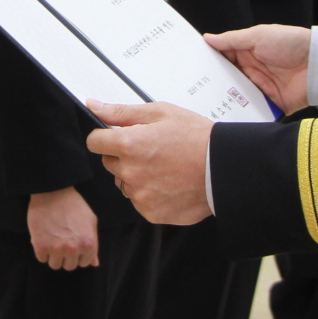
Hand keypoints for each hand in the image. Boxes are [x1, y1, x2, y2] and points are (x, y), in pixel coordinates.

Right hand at [27, 186, 99, 269]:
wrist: (53, 192)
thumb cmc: (74, 204)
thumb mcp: (90, 221)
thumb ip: (94, 243)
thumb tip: (94, 264)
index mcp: (88, 244)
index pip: (84, 263)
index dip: (78, 254)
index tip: (73, 243)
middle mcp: (74, 249)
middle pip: (69, 266)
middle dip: (66, 256)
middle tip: (61, 240)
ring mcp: (57, 249)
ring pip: (55, 265)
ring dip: (53, 255)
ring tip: (52, 240)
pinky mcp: (41, 246)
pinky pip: (41, 259)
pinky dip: (42, 251)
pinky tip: (44, 237)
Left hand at [86, 101, 214, 224]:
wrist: (224, 168)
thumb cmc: (197, 137)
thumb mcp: (160, 113)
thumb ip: (122, 112)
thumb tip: (94, 106)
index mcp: (129, 144)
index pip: (95, 142)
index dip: (106, 137)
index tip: (117, 137)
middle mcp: (130, 172)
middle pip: (110, 163)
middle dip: (124, 156)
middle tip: (152, 151)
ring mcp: (140, 195)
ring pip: (125, 183)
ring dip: (136, 176)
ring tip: (164, 167)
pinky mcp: (151, 212)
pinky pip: (140, 201)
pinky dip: (150, 194)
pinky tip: (169, 183)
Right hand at [205, 24, 313, 112]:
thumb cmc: (291, 43)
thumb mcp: (258, 35)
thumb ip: (232, 39)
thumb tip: (208, 38)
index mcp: (248, 53)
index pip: (223, 59)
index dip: (209, 64)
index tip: (192, 68)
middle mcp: (252, 71)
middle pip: (227, 80)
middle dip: (214, 85)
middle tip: (195, 90)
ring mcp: (260, 89)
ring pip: (237, 97)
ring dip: (227, 100)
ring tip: (207, 106)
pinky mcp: (270, 104)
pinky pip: (253, 111)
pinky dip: (244, 113)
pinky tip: (229, 116)